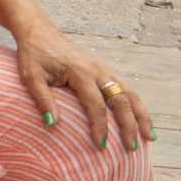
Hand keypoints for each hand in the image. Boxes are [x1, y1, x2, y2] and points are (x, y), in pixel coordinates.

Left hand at [13, 23, 152, 152]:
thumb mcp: (30, 75)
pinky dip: (137, 106)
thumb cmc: (34, 55)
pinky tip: (142, 121)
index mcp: (80, 72)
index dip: (100, 127)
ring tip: (149, 138)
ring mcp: (104, 69)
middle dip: (128, 125)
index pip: (96, 105)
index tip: (101, 145)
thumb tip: (52, 123)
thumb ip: (42, 98)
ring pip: (130, 94)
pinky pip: (127, 89)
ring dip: (141, 116)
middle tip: (131, 148)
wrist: (39, 32)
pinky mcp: (105, 71)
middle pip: (120, 100)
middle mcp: (97, 70)